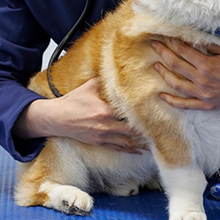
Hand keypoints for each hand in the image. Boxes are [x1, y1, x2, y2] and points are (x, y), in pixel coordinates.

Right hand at [16, 77, 147, 153]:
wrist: (56, 118)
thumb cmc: (72, 101)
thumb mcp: (89, 86)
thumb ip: (105, 80)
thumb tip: (118, 69)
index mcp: (105, 110)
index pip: (128, 113)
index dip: (143, 113)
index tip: (156, 112)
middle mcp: (105, 125)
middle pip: (132, 129)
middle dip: (146, 130)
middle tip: (162, 129)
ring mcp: (102, 136)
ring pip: (127, 142)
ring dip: (141, 143)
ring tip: (156, 142)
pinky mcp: (99, 142)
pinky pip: (118, 148)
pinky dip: (130, 149)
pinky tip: (140, 150)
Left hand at [150, 37, 219, 110]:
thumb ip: (211, 46)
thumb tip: (194, 38)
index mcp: (208, 65)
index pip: (184, 51)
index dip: (173, 42)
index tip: (164, 34)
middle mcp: (202, 80)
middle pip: (177, 65)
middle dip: (163, 53)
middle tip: (153, 44)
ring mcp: (203, 95)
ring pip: (177, 84)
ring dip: (164, 74)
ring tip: (155, 65)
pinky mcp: (206, 105)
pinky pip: (185, 105)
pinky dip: (172, 101)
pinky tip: (162, 95)